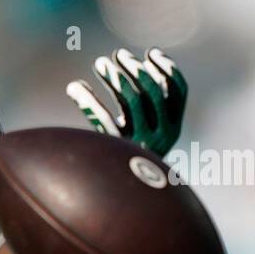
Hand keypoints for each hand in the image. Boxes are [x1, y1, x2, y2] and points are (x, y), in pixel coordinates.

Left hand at [66, 47, 186, 156]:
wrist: (116, 200)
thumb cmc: (125, 160)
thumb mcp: (139, 133)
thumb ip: (141, 106)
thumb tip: (134, 65)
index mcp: (173, 130)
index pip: (179, 93)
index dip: (167, 70)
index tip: (150, 53)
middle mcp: (162, 137)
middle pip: (154, 92)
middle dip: (136, 69)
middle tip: (118, 55)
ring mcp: (140, 144)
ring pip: (132, 101)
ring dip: (115, 78)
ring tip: (100, 64)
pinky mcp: (116, 152)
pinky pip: (103, 118)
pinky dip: (88, 100)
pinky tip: (75, 87)